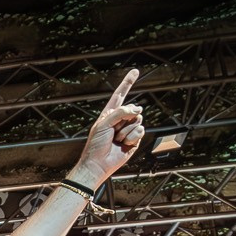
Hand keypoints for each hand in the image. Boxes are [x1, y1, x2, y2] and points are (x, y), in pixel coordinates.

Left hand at [72, 68, 143, 185]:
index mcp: (110, 113)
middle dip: (124, 119)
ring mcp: (128, 129)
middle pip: (133, 109)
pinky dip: (131, 137)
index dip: (128, 83)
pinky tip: (123, 144)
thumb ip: (120, 112)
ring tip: (116, 139)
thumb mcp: (103, 123)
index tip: (135, 71)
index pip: (120, 95)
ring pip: (138, 120)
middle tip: (113, 132)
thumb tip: (137, 109)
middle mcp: (120, 119)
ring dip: (126, 131)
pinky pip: (140, 131)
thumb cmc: (96, 145)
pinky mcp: (134, 139)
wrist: (98, 164)